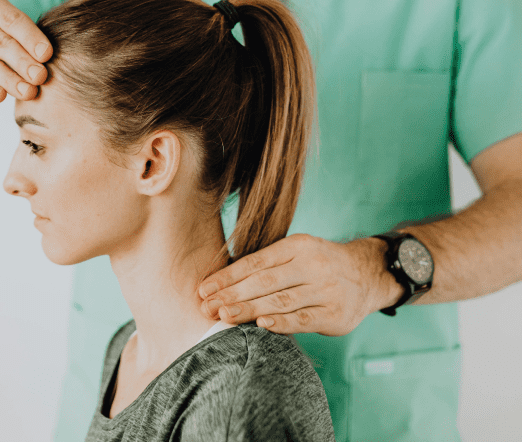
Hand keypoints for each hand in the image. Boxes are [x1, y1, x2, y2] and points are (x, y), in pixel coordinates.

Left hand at [197, 234, 403, 335]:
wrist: (367, 274)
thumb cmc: (318, 265)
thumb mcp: (297, 252)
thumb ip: (267, 264)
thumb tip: (222, 281)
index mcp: (297, 246)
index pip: (255, 263)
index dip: (227, 277)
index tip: (204, 289)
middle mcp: (312, 265)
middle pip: (264, 282)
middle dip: (232, 294)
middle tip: (206, 306)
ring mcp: (325, 290)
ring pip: (281, 300)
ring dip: (249, 309)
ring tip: (224, 316)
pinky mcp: (335, 314)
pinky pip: (304, 318)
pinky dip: (282, 322)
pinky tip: (261, 325)